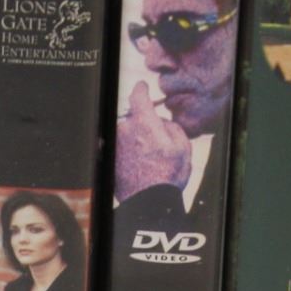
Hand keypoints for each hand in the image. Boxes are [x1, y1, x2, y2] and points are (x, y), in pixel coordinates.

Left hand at [115, 81, 192, 202]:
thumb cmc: (168, 176)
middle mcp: (124, 130)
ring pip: (125, 135)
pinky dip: (126, 155)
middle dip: (143, 127)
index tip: (142, 87)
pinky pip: (119, 150)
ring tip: (147, 162)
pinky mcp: (108, 159)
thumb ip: (171, 127)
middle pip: (133, 119)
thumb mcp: (183, 147)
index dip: (141, 89)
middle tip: (156, 146)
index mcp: (143, 122)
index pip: (138, 96)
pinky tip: (138, 168)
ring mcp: (114, 145)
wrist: (148, 202)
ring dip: (134, 143)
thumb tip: (161, 123)